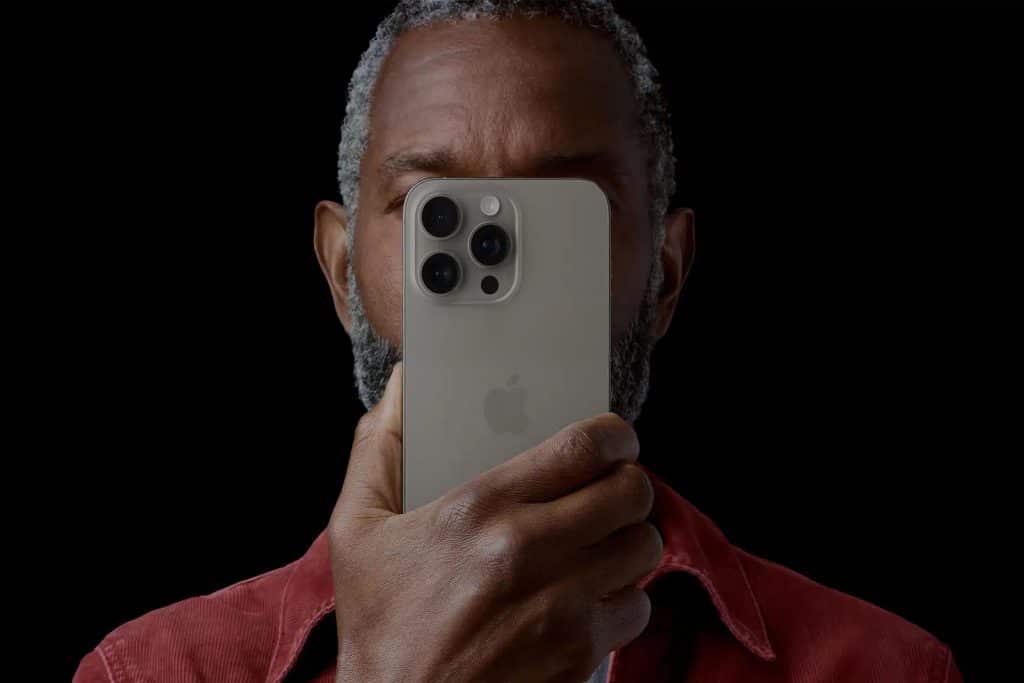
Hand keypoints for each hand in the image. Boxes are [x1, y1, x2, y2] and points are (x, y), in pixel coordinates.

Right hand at [329, 362, 660, 681]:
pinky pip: (637, 606)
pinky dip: (624, 596)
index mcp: (481, 510)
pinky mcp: (580, 655)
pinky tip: (591, 594)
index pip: (583, 446)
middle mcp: (532, 553)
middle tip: (609, 487)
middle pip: (631, 492)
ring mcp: (563, 608)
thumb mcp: (357, 529)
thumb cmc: (380, 624)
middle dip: (628, 482)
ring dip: (630, 537)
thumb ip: (380, 448)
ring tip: (602, 538)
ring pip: (644, 547)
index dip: (614, 434)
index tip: (614, 438)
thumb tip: (404, 385)